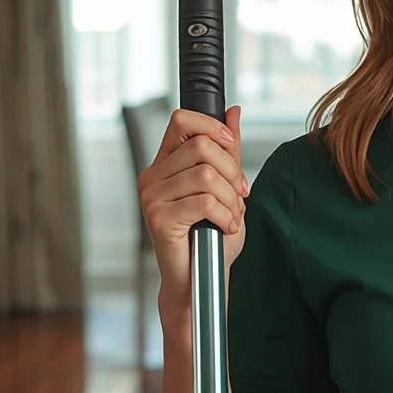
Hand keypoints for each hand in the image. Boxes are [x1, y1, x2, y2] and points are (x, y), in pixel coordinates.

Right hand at [138, 105, 247, 306]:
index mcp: (166, 164)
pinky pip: (203, 201)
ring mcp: (152, 197)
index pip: (182, 121)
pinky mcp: (159, 218)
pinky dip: (224, 215)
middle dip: (232, 172)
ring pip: (206, 175)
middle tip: (239, 196)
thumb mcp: (226, 188)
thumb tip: (233, 112)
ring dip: (231, 199)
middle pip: (201, 147)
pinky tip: (225, 227)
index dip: (212, 127)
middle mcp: (153, 176)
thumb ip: (227, 152)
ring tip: (231, 216)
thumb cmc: (210, 238)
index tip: (231, 146)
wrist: (200, 279)